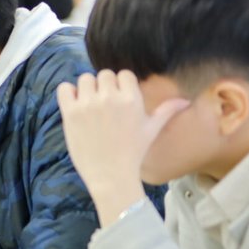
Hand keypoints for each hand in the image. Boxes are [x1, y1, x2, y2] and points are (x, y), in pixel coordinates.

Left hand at [57, 70, 187, 221]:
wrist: (111, 175)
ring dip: (86, 89)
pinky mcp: (70, 113)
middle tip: (104, 104)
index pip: (124, 74)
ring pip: (84, 78)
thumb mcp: (151, 130)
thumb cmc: (133, 152)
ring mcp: (88, 104)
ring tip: (89, 105)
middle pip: (104, 74)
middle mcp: (110, 98)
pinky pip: (64, 88)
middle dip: (104, 86)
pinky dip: (68, 93)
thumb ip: (166, 111)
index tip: (119, 98)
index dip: (121, 85)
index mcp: (132, 100)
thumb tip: (185, 100)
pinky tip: (74, 105)